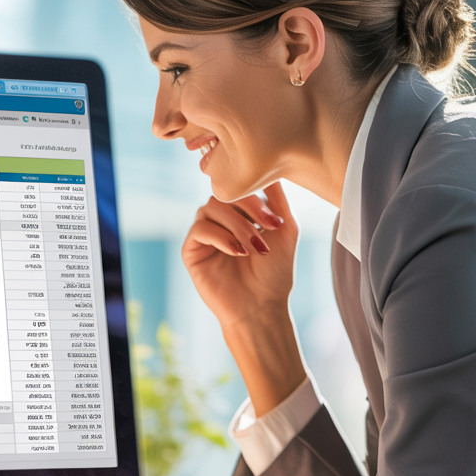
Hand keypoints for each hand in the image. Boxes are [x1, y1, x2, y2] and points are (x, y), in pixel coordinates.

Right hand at [182, 182, 297, 333]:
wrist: (261, 307)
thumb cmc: (275, 272)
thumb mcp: (285, 229)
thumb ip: (277, 199)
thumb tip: (270, 168)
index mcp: (239, 213)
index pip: (238, 187)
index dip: (256, 195)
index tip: (276, 221)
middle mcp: (218, 220)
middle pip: (223, 193)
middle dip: (248, 208)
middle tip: (268, 229)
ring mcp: (203, 234)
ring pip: (210, 208)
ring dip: (237, 225)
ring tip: (254, 247)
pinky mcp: (190, 250)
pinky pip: (199, 229)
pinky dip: (221, 237)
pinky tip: (238, 252)